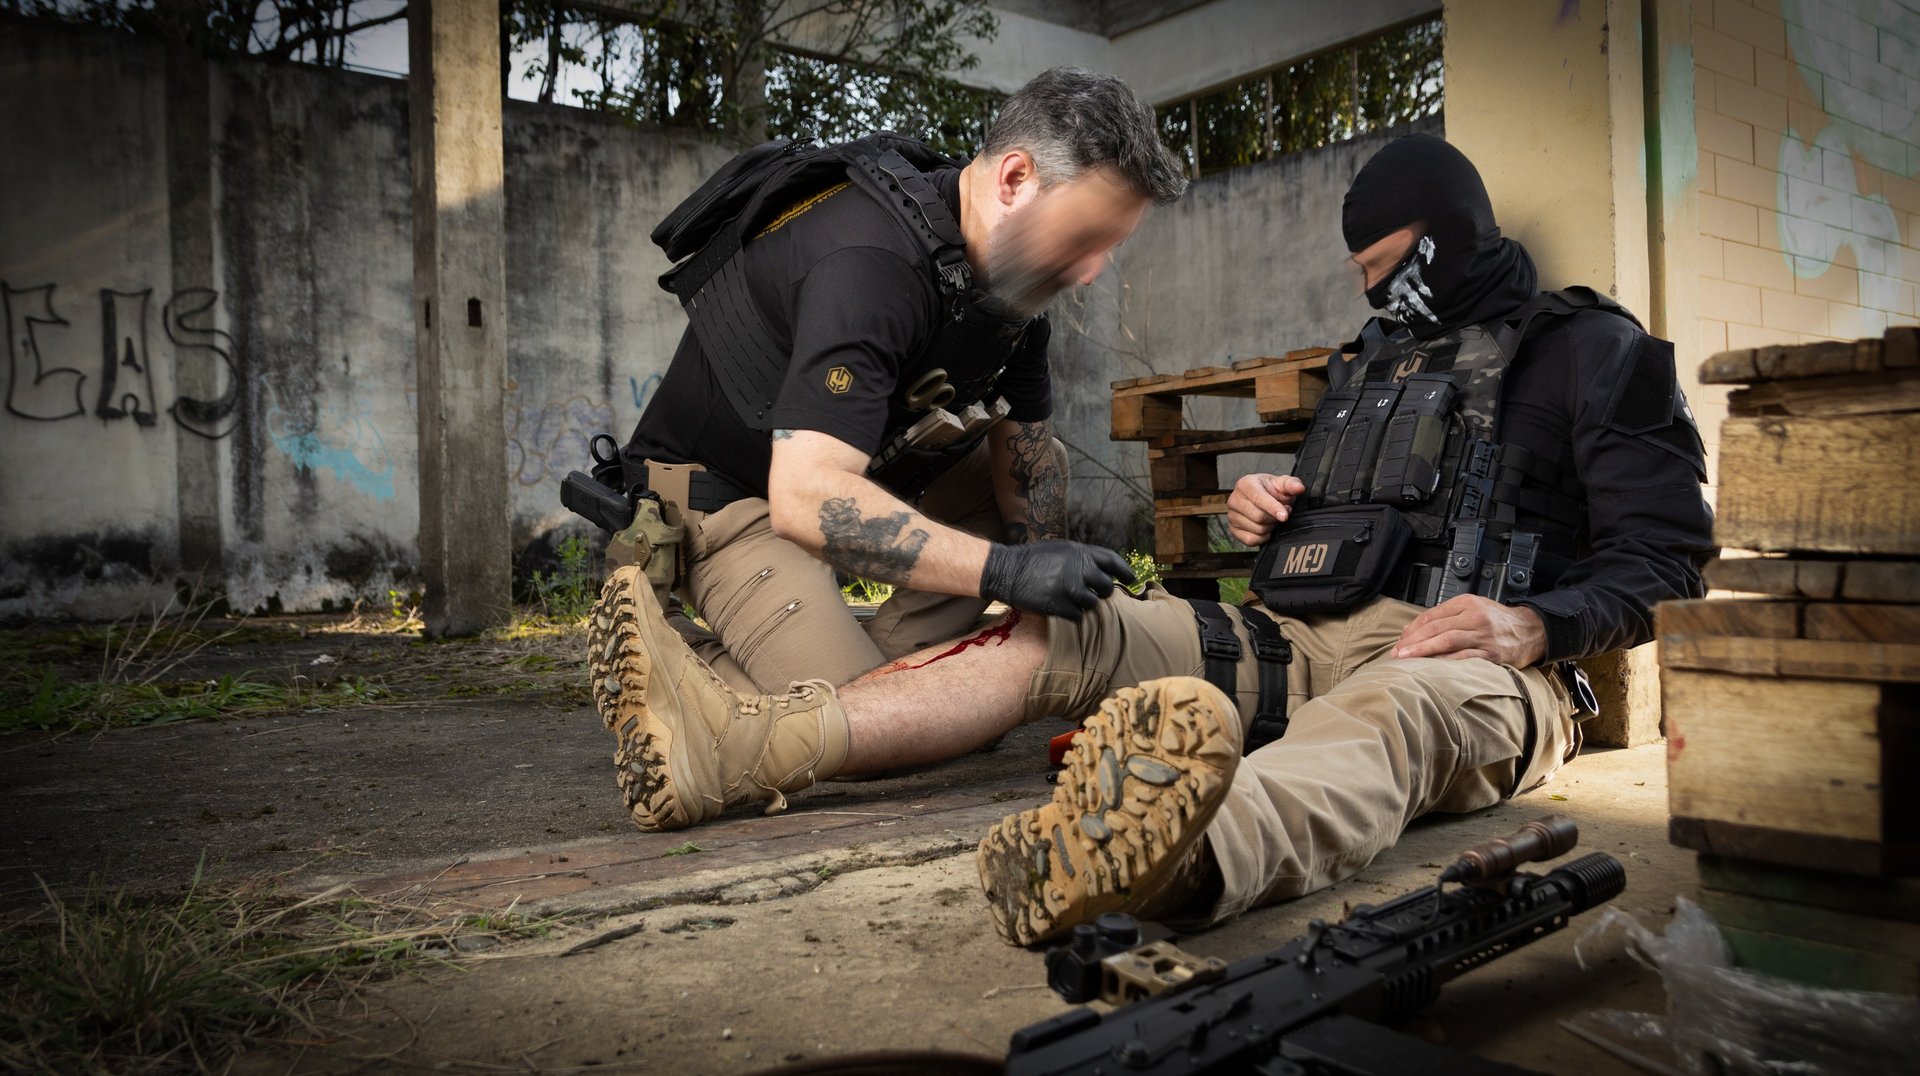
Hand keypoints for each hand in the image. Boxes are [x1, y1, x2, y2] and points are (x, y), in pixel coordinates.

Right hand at [979, 541, 1136, 618]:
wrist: (1006, 570)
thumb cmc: (1033, 559)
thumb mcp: (1061, 549)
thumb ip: (1083, 557)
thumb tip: (1103, 570)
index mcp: (1080, 552)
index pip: (1113, 561)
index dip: (1125, 572)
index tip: (1131, 580)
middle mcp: (1079, 569)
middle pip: (1106, 586)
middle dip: (1104, 592)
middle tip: (1096, 594)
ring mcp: (1069, 588)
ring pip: (1093, 603)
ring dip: (1086, 604)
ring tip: (1073, 599)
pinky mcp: (1059, 605)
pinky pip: (1078, 616)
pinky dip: (1073, 614)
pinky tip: (1063, 608)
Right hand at [1226, 473, 1305, 545]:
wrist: (1262, 498)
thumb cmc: (1270, 490)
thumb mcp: (1282, 483)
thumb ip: (1291, 484)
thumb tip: (1299, 488)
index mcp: (1245, 484)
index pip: (1258, 498)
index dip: (1273, 508)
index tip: (1284, 516)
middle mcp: (1234, 500)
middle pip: (1258, 516)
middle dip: (1274, 518)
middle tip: (1282, 513)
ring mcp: (1232, 516)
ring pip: (1256, 529)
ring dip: (1270, 527)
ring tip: (1273, 518)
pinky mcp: (1233, 530)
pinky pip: (1251, 540)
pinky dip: (1263, 537)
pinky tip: (1266, 528)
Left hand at [1393, 595, 1546, 666]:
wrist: (1531, 630)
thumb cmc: (1498, 620)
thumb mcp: (1474, 607)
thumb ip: (1448, 615)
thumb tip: (1417, 630)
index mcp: (1467, 603)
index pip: (1431, 615)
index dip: (1412, 628)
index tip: (1400, 640)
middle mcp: (1474, 617)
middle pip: (1436, 628)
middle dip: (1412, 641)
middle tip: (1397, 652)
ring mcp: (1483, 636)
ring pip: (1446, 641)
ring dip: (1423, 650)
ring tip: (1406, 658)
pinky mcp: (1491, 654)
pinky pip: (1464, 658)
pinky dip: (1445, 662)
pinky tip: (1431, 667)